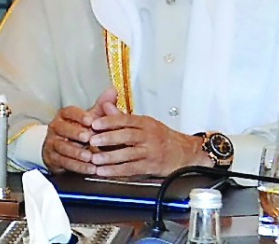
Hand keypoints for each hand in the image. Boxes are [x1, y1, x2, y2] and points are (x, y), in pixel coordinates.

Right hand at [41, 86, 117, 174]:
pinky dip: (78, 167)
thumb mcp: (89, 119)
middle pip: (63, 129)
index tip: (91, 119)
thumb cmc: (77, 130)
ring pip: (63, 147)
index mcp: (64, 115)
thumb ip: (101, 107)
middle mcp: (55, 127)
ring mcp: (52, 143)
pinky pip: (65, 162)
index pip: (70, 112)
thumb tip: (112, 91)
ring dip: (77, 153)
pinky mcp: (53, 158)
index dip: (80, 116)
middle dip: (76, 133)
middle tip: (89, 138)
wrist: (59, 149)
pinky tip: (90, 169)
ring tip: (90, 156)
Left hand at [86, 106, 207, 177]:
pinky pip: (132, 168)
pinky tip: (105, 172)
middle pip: (127, 135)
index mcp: (145, 123)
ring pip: (128, 153)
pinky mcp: (152, 166)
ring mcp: (151, 151)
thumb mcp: (145, 123)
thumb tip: (105, 106)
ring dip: (110, 157)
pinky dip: (117, 171)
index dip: (109, 121)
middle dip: (108, 138)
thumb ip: (123, 117)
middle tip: (92, 141)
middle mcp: (149, 135)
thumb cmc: (163, 138)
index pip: (125, 119)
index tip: (95, 123)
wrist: (186, 153)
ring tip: (95, 159)